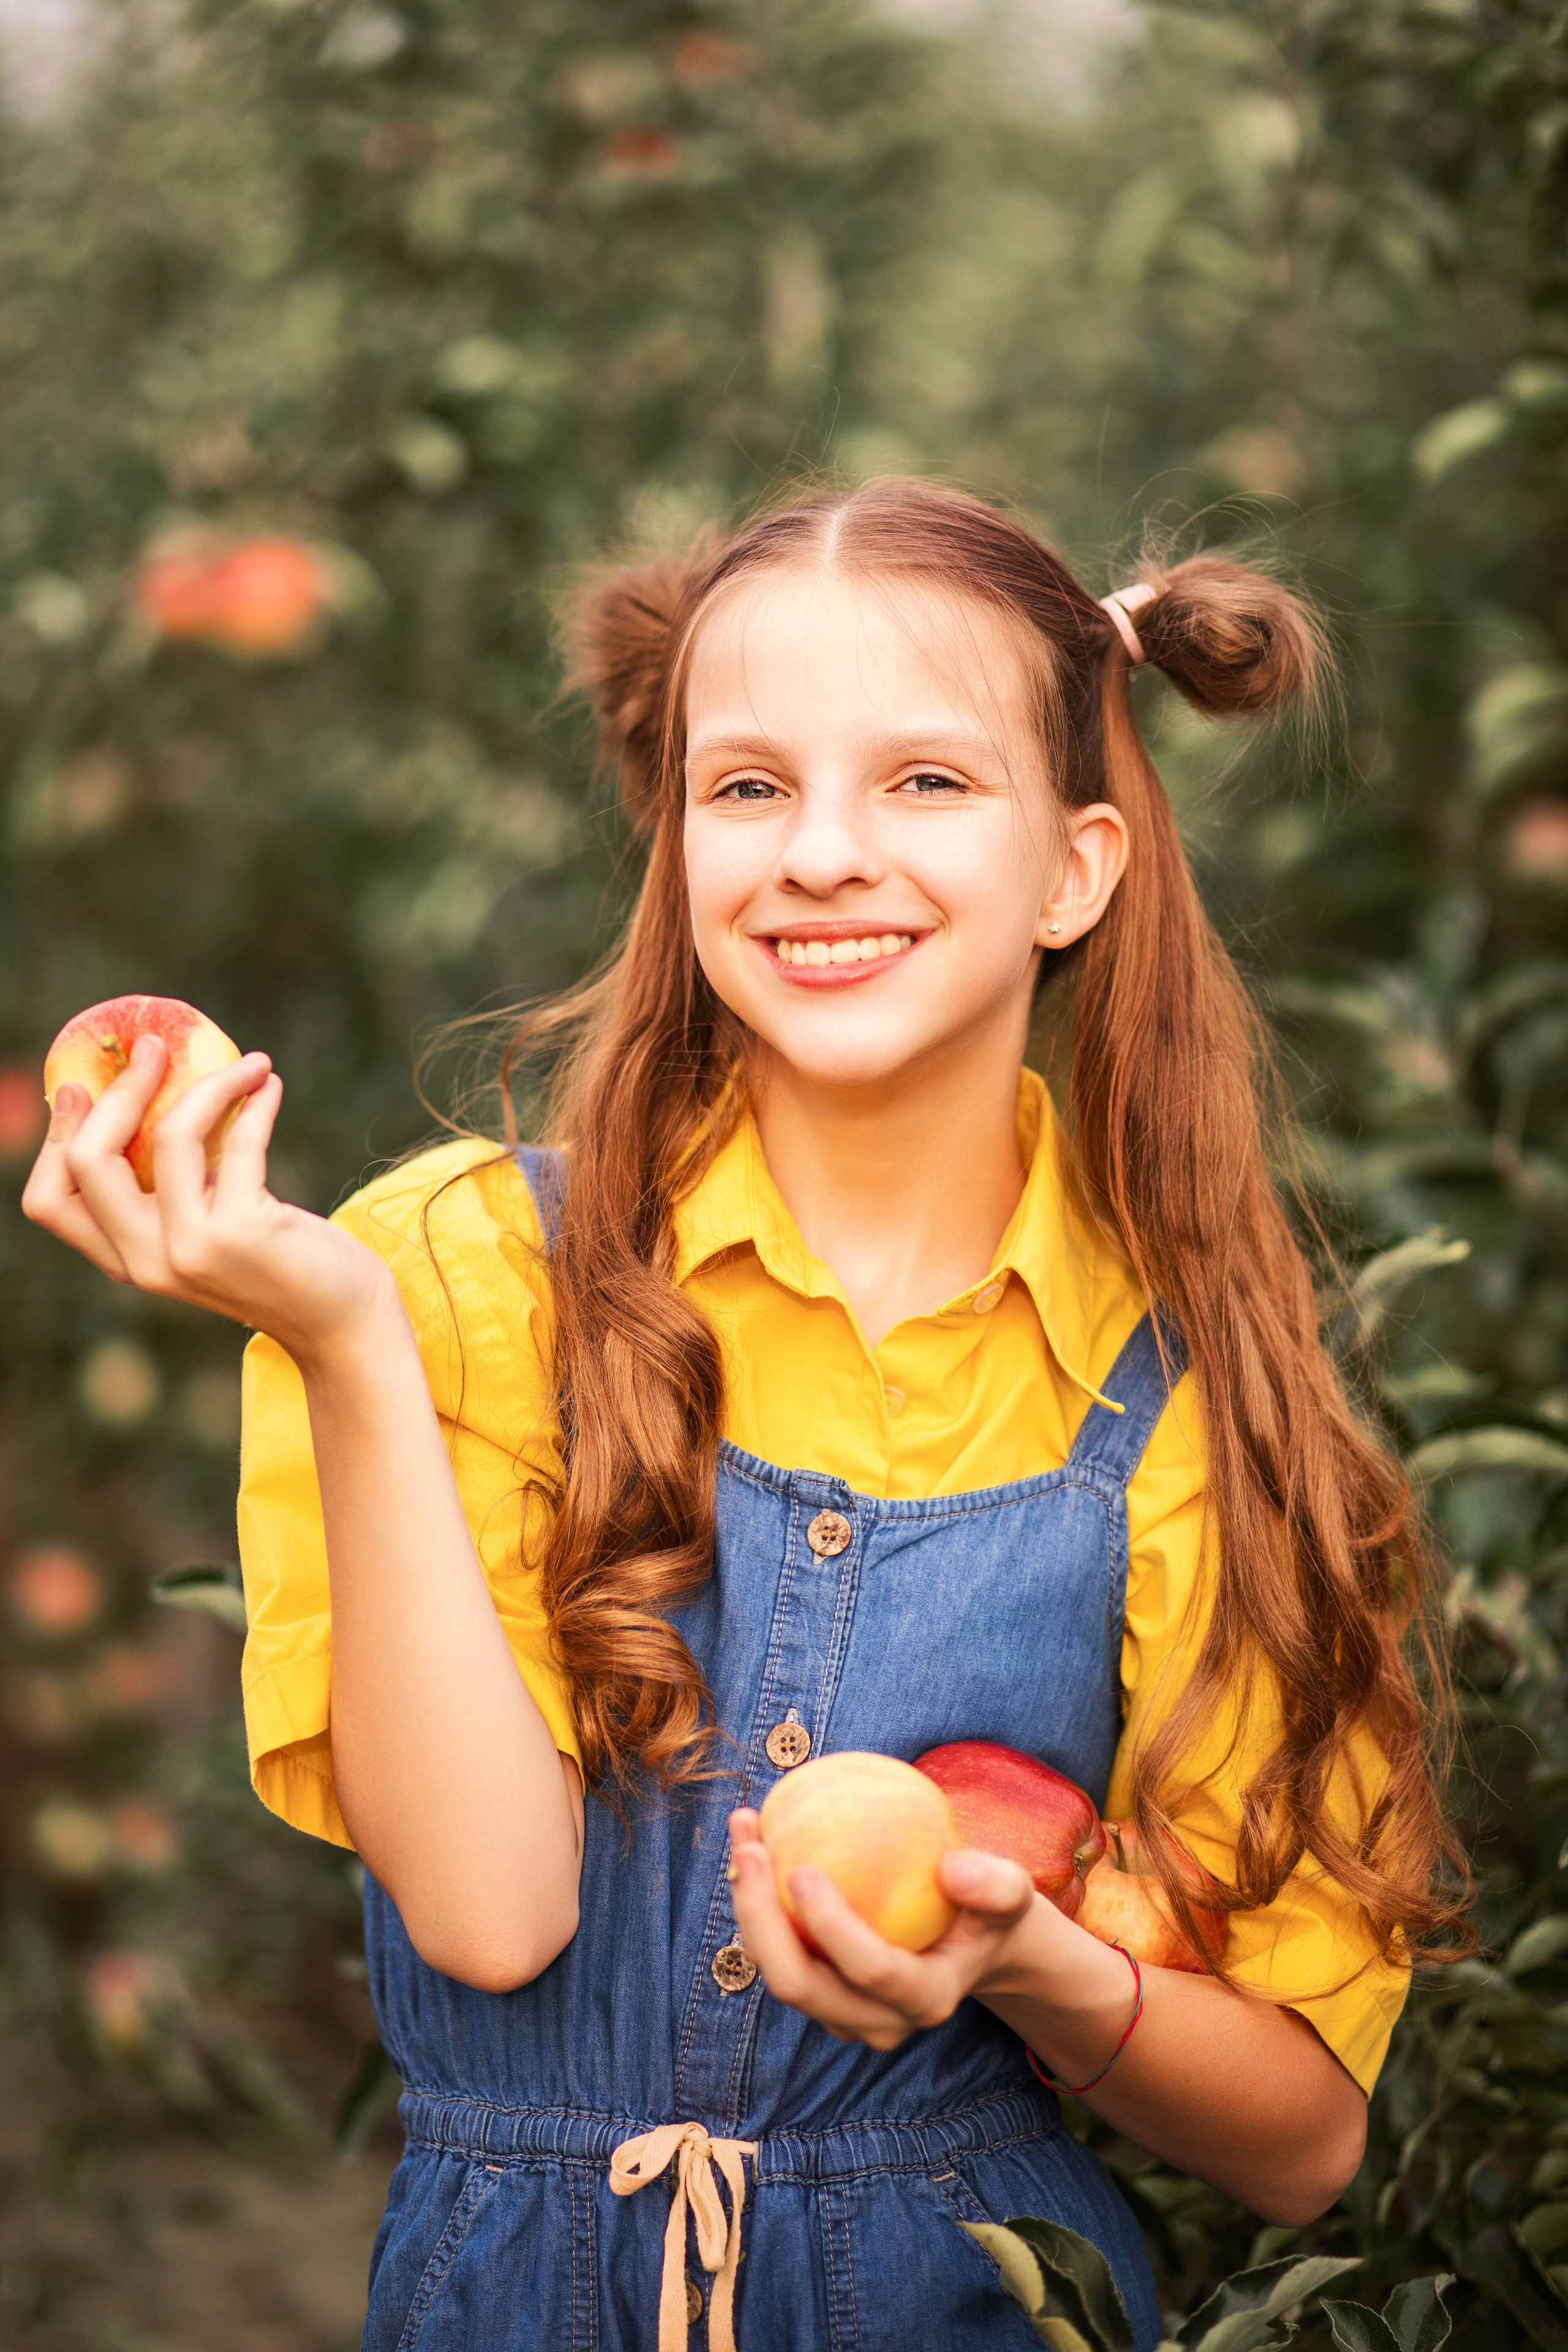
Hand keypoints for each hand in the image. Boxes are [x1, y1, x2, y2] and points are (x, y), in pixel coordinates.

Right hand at [22, 1034, 396, 1362]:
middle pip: (89, 1160)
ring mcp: (193, 1248)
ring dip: (211, 1082)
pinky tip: (271, 1085)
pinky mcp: (244, 1232)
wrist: (339, 1322)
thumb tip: (156, 1095)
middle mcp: (148, 1261)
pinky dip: (257, 1101)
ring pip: (168, 1135)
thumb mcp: (204, 1232)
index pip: (50, 1201)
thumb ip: (171, 1192)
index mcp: (126, 1260)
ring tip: (248, 1063)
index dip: (56, 1136)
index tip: (80, 1087)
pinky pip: (240, 1140)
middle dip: (119, 1090)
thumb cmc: (276, 1265)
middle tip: (154, 1047)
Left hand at [726, 1806, 1037, 2050]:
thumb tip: (953, 1868)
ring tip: (743, 1831)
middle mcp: (877, 2022)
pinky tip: (753, 1842)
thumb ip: (996, 1884)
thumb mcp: (1012, 1891)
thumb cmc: (987, 1910)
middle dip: (761, 1920)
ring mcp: (842, 2016)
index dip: (830, 1926)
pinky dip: (756, 1903)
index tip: (800, 1866)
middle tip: (749, 1847)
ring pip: (777, 1972)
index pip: (869, 1971)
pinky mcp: (818, 1996)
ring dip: (748, 1905)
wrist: (970, 1944)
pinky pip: (775, 1953)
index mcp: (925, 1999)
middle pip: (800, 1986)